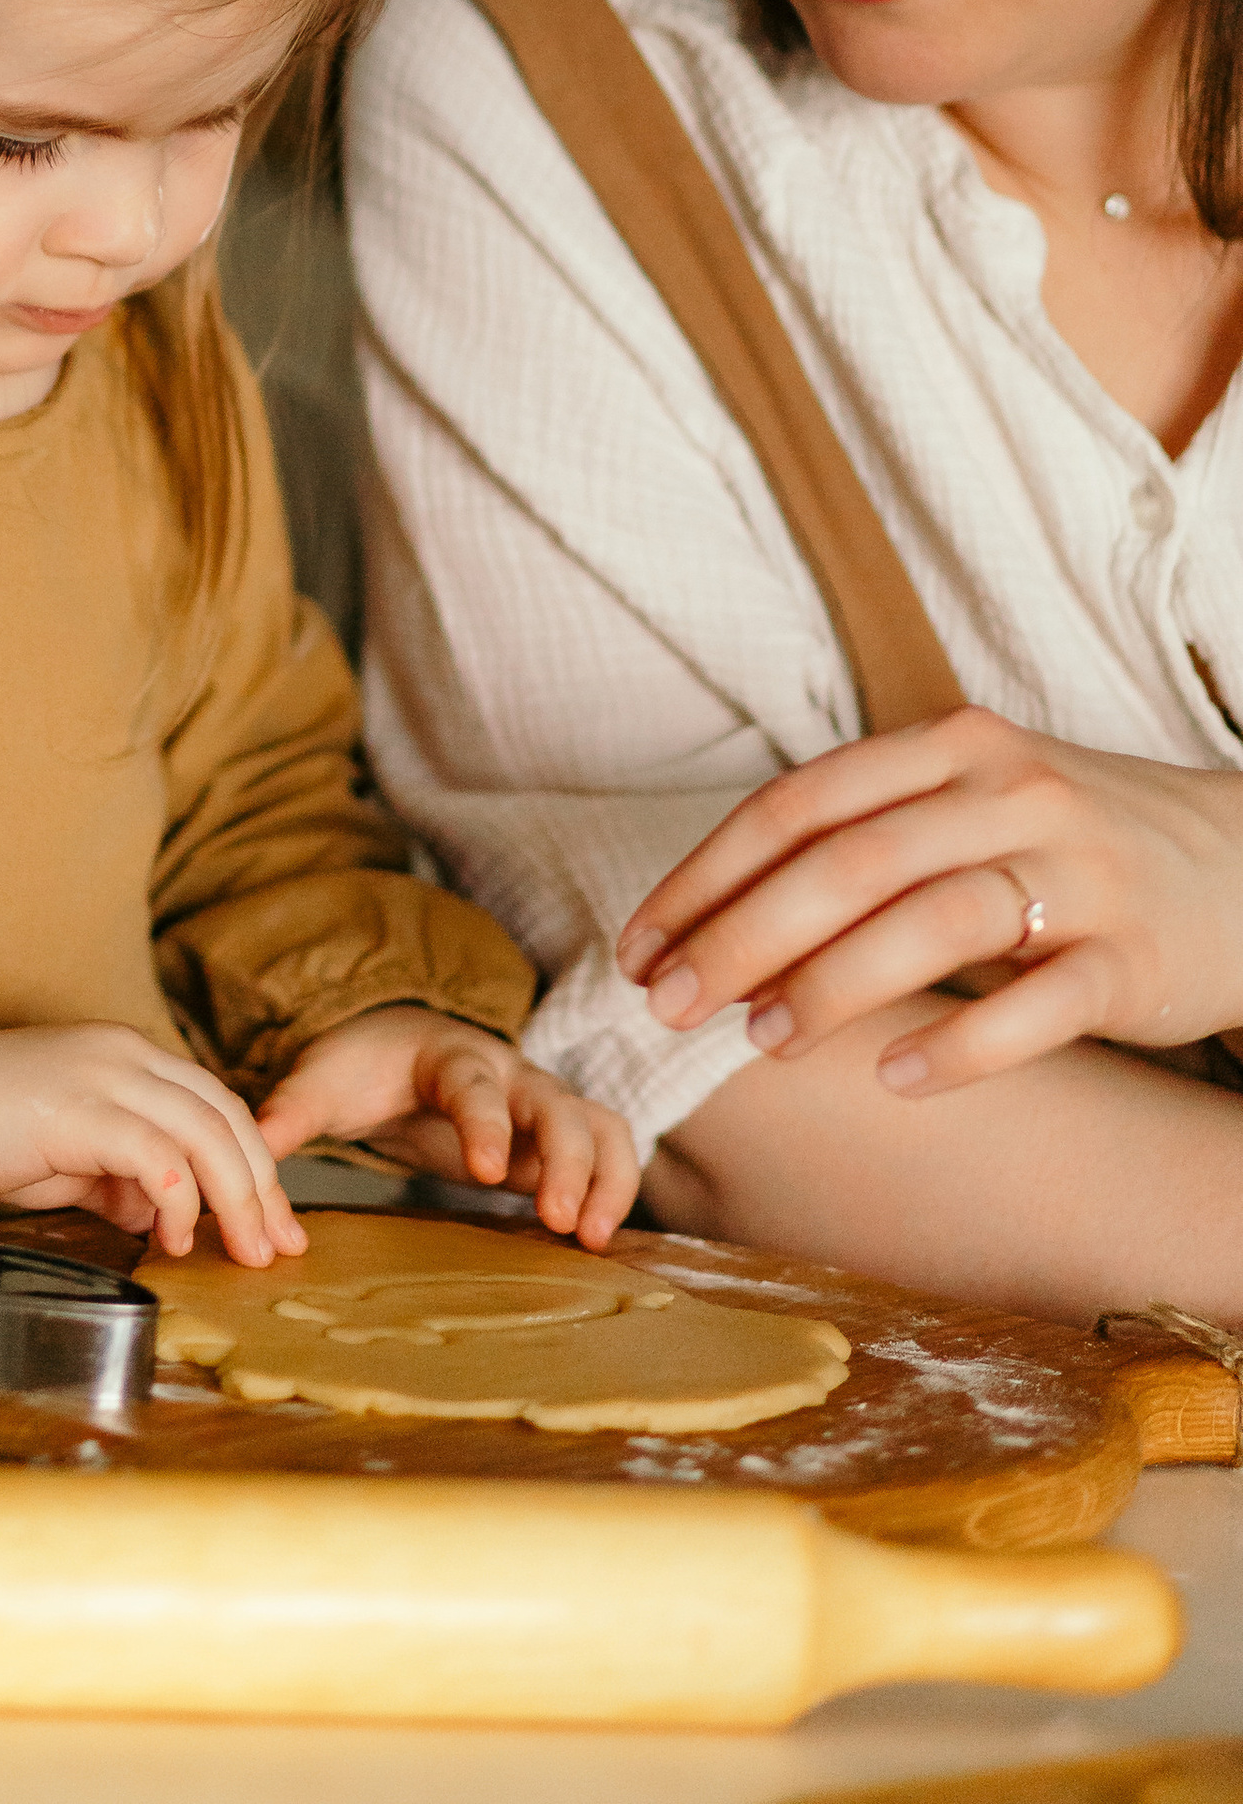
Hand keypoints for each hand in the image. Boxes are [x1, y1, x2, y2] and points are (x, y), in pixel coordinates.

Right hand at [0, 1014, 308, 1265]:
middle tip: (278, 1247)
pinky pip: (155, 1153)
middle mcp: (127, 1055)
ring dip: (235, 1198)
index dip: (256, 1164)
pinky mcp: (77, 1108)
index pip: (217, 1105)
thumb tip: (163, 1215)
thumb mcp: (66, 1153)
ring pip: (204, 1132)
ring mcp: (104, 1076)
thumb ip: (118, 1176)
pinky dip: (178, 1199)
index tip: (274, 1221)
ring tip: (244, 1252)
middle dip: (263, 1188)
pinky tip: (174, 1236)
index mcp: (129, 1056)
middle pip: (226, 1116)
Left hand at [256, 1008, 640, 1249]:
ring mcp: (538, 1105)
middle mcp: (508, 1074)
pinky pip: (606, 1151)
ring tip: (592, 1238)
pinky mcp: (553, 1139)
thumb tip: (257, 1145)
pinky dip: (614, 1186)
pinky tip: (598, 1238)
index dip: (485, 1124)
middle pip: (556, 1104)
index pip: (475, 1085)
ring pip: (599, 1124)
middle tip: (560, 1222)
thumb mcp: (321, 1082)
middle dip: (565, 1159)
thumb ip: (292, 1111)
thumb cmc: (363, 1068)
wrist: (397, 1047)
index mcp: (447, 1057)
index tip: (485, 1172)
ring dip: (607, 1176)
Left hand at [618, 707, 1242, 1097]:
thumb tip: (711, 919)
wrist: (1239, 867)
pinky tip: (893, 1078)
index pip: (798, 804)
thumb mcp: (964, 805)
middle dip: (743, 935)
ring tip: (764, 1042)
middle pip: (849, 860)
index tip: (641, 945)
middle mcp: (1008, 792)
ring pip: (934, 919)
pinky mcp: (1134, 957)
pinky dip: (959, 1043)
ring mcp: (1078, 871)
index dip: (708, 876)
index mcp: (947, 746)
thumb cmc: (1063, 844)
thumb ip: (860, 839)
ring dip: (834, 983)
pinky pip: (1038, 1003)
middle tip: (671, 1005)